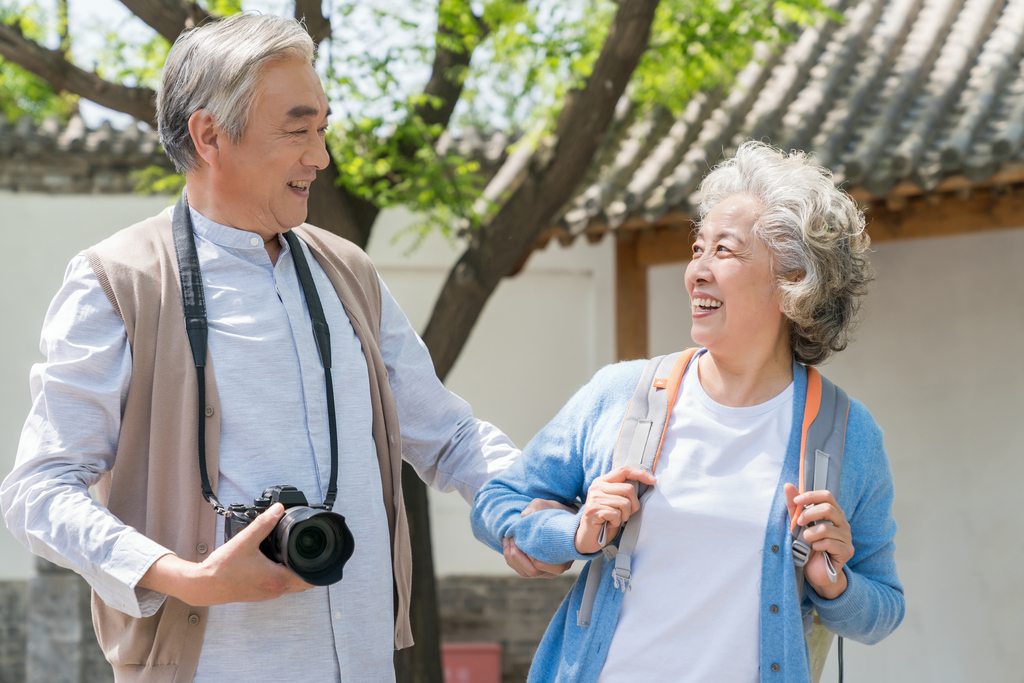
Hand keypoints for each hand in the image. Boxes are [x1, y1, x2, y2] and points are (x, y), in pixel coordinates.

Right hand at [139, 503, 313, 605]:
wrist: (204, 585)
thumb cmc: (223, 569)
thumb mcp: (246, 540)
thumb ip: (264, 523)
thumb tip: (278, 509)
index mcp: (277, 579)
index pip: (309, 578)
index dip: (317, 567)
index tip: (319, 555)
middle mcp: (275, 590)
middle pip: (303, 583)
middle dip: (308, 568)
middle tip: (305, 551)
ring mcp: (267, 595)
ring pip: (291, 585)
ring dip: (295, 572)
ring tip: (290, 555)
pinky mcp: (259, 595)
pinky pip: (278, 586)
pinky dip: (282, 576)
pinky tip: (274, 563)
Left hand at [502, 499, 575, 577]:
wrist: (560, 523)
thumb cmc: (557, 515)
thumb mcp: (551, 506)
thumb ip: (538, 507)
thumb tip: (524, 515)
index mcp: (566, 553)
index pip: (544, 562)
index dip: (529, 552)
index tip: (521, 535)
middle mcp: (559, 567)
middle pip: (533, 571)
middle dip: (517, 554)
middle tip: (511, 537)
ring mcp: (549, 571)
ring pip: (526, 573)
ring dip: (512, 557)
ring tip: (508, 538)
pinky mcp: (539, 571)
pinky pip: (522, 571)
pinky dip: (512, 559)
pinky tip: (509, 544)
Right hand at [575, 466, 655, 554]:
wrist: (589, 537)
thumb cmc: (606, 519)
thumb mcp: (616, 502)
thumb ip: (624, 492)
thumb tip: (648, 484)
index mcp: (603, 481)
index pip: (623, 470)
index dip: (640, 474)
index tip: (653, 480)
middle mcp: (597, 486)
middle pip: (628, 489)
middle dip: (634, 505)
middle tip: (626, 514)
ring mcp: (594, 498)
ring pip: (624, 503)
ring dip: (624, 516)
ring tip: (616, 519)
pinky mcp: (593, 510)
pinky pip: (616, 514)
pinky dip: (616, 522)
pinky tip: (609, 524)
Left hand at [785, 484, 853, 599]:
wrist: (815, 571)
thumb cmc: (806, 546)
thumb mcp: (797, 525)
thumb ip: (793, 506)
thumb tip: (787, 485)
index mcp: (833, 513)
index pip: (827, 496)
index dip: (810, 496)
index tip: (796, 501)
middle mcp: (842, 523)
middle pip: (828, 509)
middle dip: (808, 515)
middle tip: (798, 524)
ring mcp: (847, 537)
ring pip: (826, 529)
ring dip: (810, 535)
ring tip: (806, 541)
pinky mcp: (847, 551)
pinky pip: (829, 544)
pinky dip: (817, 546)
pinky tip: (815, 550)